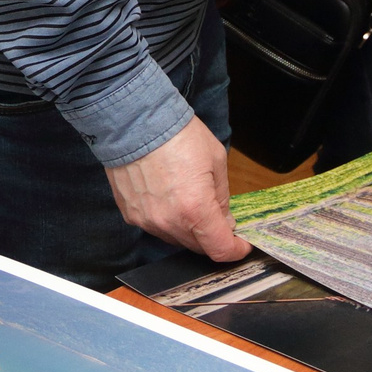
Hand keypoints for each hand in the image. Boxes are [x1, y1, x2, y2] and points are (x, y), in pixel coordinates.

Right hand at [105, 117, 248, 261]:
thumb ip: (222, 197)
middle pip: (198, 247)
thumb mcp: (216, 161)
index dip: (235, 250)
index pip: (219, 249)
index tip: (240, 243)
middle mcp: (169, 222)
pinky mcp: (131, 215)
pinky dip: (168, 220)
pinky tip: (168, 197)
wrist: (135, 122)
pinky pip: (156, 227)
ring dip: (189, 229)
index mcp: (195, 209)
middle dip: (213, 236)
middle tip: (219, 217)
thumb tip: (225, 220)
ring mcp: (147, 221)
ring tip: (190, 201)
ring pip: (176, 239)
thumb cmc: (177, 134)